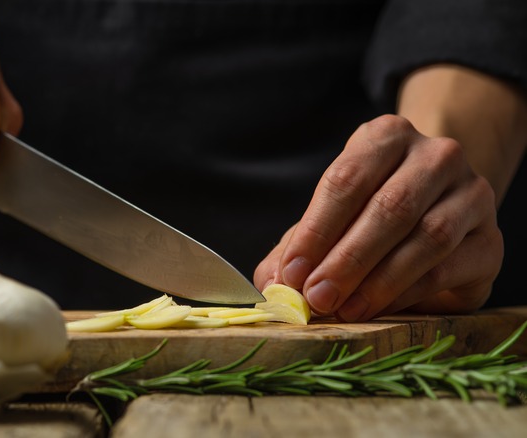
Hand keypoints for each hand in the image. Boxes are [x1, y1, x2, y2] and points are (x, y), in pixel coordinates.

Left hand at [254, 115, 502, 321]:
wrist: (436, 212)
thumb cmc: (366, 214)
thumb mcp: (326, 220)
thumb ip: (296, 248)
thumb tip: (273, 285)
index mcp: (386, 136)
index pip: (346, 180)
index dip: (316, 231)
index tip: (292, 272)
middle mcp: (436, 155)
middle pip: (390, 207)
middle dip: (347, 259)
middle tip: (317, 297)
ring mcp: (472, 194)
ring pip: (427, 237)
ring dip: (379, 280)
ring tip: (344, 309)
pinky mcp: (491, 240)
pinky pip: (450, 267)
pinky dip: (409, 292)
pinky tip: (378, 309)